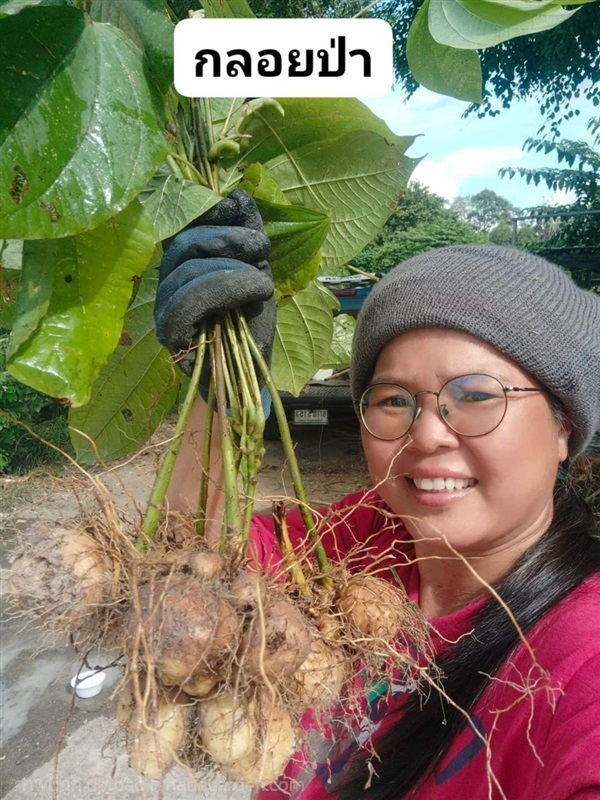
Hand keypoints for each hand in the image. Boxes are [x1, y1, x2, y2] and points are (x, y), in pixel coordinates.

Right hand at [154, 189, 275, 377]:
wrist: (251, 373)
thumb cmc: (251, 324)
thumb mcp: (256, 272)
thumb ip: (247, 238)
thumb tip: (240, 195)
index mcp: (185, 264)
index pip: (184, 226)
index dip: (208, 211)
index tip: (239, 208)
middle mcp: (169, 283)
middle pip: (185, 244)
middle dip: (227, 239)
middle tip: (263, 248)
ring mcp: (165, 308)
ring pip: (187, 270)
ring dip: (232, 269)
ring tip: (263, 281)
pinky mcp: (170, 334)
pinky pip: (188, 302)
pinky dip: (226, 289)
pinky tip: (256, 291)